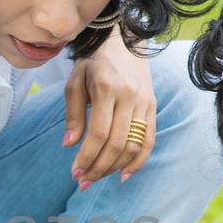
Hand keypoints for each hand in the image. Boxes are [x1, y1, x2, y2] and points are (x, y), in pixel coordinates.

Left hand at [63, 28, 154, 186]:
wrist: (123, 40)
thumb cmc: (93, 62)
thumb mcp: (75, 81)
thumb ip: (73, 114)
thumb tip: (69, 145)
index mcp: (106, 87)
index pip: (99, 132)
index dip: (87, 157)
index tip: (74, 172)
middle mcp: (129, 96)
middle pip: (117, 143)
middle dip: (98, 167)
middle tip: (83, 182)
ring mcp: (145, 102)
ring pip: (133, 145)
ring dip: (114, 167)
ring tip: (97, 178)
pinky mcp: (152, 107)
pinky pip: (149, 140)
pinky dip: (138, 161)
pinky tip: (123, 175)